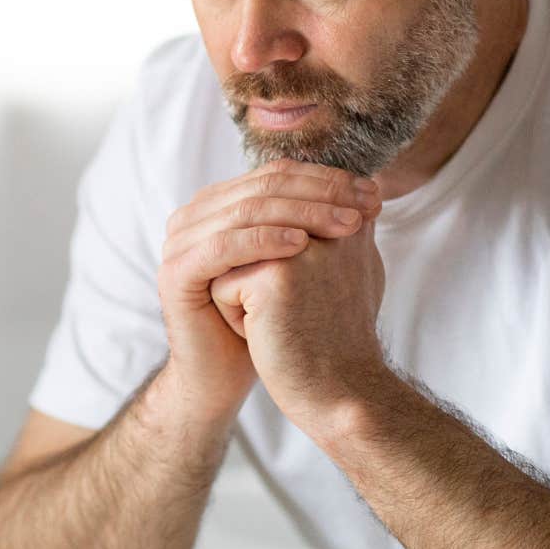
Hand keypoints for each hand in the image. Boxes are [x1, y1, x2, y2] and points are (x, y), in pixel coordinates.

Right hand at [157, 160, 379, 417]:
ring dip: (302, 213)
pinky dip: (264, 240)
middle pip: (263, 188)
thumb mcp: (297, 262)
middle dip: (321, 194)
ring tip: (346, 224)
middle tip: (365, 205)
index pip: (276, 174)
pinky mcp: (175, 272)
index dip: (327, 179)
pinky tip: (301, 245)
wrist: (227, 375)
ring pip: (247, 212)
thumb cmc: (267, 320)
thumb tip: (374, 185)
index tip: (374, 193)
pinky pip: (224, 246)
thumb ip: (319, 222)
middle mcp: (195, 215)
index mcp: (220, 203)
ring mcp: (180, 241)